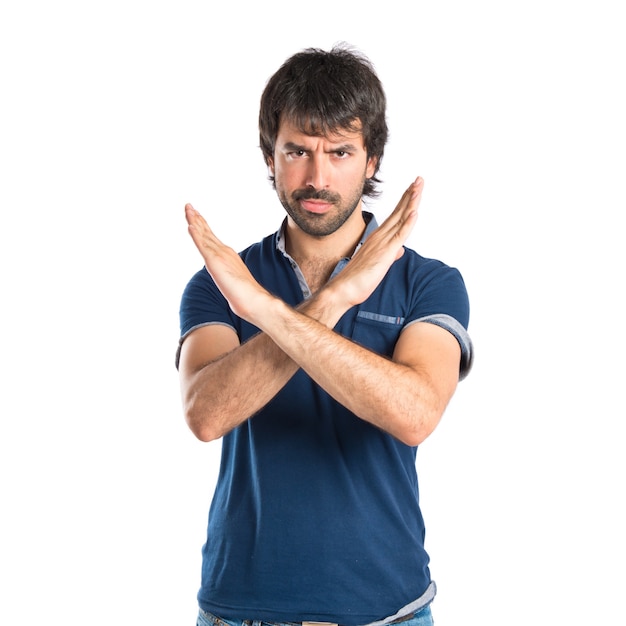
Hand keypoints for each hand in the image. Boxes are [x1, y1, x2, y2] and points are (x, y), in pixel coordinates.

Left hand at [184, 204, 270, 320]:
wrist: (252, 299)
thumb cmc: (245, 294)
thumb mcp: (232, 280)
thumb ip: (227, 275)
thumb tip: (227, 279)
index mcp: (226, 254)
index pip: (210, 237)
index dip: (202, 225)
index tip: (195, 214)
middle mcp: (223, 251)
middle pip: (206, 231)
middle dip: (196, 218)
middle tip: (188, 205)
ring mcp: (219, 255)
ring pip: (203, 234)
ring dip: (194, 221)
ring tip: (188, 209)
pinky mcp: (214, 262)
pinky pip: (202, 246)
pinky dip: (196, 235)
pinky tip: (190, 226)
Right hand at [325, 176, 422, 308]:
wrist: (343, 289)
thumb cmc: (357, 279)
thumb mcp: (378, 264)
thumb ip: (389, 254)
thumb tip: (399, 251)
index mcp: (378, 238)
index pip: (395, 215)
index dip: (405, 201)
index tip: (413, 188)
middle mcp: (380, 236)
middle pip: (399, 211)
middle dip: (410, 194)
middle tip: (419, 179)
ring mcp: (382, 243)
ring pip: (400, 219)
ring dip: (411, 202)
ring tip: (418, 186)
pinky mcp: (385, 253)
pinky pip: (399, 236)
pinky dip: (407, 224)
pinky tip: (414, 212)